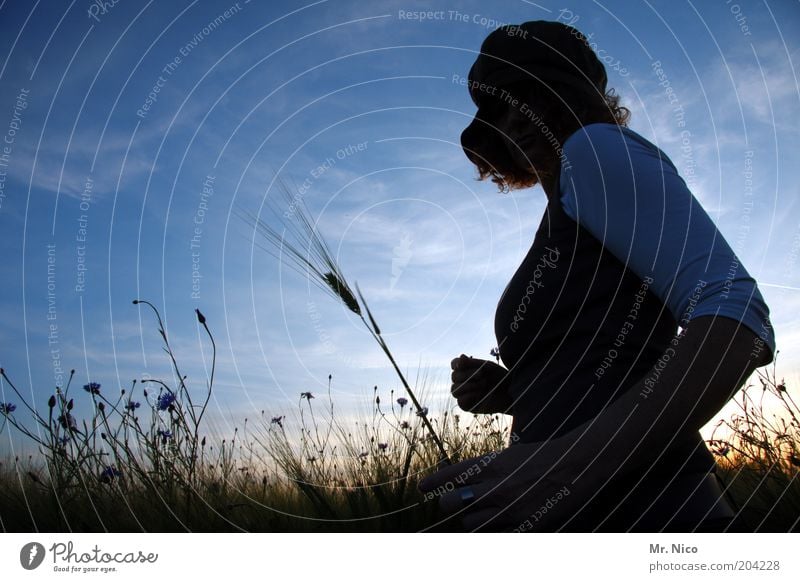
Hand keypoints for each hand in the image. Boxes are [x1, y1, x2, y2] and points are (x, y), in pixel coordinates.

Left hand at [419, 440, 595, 531]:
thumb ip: (487, 469)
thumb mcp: (511, 456)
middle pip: (451, 503)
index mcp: (491, 464)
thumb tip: (465, 479)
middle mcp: (494, 486)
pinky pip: (495, 534)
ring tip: (481, 511)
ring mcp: (507, 508)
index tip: (423, 487)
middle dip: (448, 503)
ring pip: (470, 523)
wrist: (576, 466)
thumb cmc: (543, 457)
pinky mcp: (522, 524)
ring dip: (472, 518)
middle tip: (451, 502)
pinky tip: (498, 521)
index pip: (451, 475)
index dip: (434, 482)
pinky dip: (493, 529)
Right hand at [450, 354, 511, 413]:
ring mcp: (464, 395)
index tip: (463, 362)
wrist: (511, 392)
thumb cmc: (499, 378)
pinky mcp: (468, 406)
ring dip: (468, 385)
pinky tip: (479, 393)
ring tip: (484, 384)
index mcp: (466, 370)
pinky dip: (468, 396)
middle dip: (467, 374)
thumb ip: (472, 362)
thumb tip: (461, 356)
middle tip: (482, 375)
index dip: (457, 363)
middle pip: (454, 377)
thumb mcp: (487, 367)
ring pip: (454, 390)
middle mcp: (463, 382)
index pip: (454, 364)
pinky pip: (460, 401)